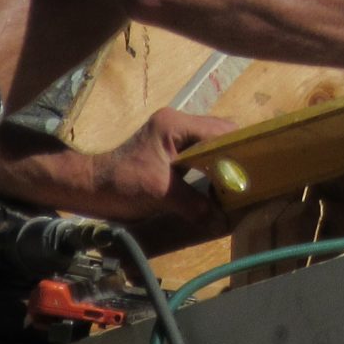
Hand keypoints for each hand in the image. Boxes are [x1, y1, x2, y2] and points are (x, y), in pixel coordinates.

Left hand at [87, 107, 235, 226]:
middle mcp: (176, 123)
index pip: (219, 130)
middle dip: (235, 153)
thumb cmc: (121, 185)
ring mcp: (172, 134)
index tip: (256, 168)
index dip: (240, 148)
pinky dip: (211, 164)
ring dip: (223, 159)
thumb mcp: (159, 194)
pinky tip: (216, 182)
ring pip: (210, 141)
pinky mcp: (168, 147)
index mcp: (175, 125)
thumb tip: (220, 220)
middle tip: (249, 177)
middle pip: (219, 131)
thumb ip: (192, 203)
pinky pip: (199, 150)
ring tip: (237, 181)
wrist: (88, 188)